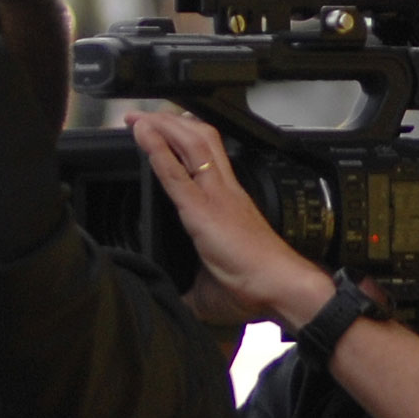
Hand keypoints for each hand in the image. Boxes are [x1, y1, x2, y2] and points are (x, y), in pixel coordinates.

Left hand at [125, 112, 340, 329]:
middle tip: (140, 115)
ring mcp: (215, 196)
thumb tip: (170, 302)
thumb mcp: (210, 287)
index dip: (181, 138)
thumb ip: (188, 289)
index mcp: (226, 202)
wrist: (280, 288)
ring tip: (137, 117)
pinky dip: (157, 150)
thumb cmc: (255, 287)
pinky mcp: (204, 210)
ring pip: (191, 143)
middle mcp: (223, 191)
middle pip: (198, 138)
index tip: (159, 128)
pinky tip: (141, 135)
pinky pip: (176, 173)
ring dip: (162, 126)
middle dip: (168, 121)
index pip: (204, 157)